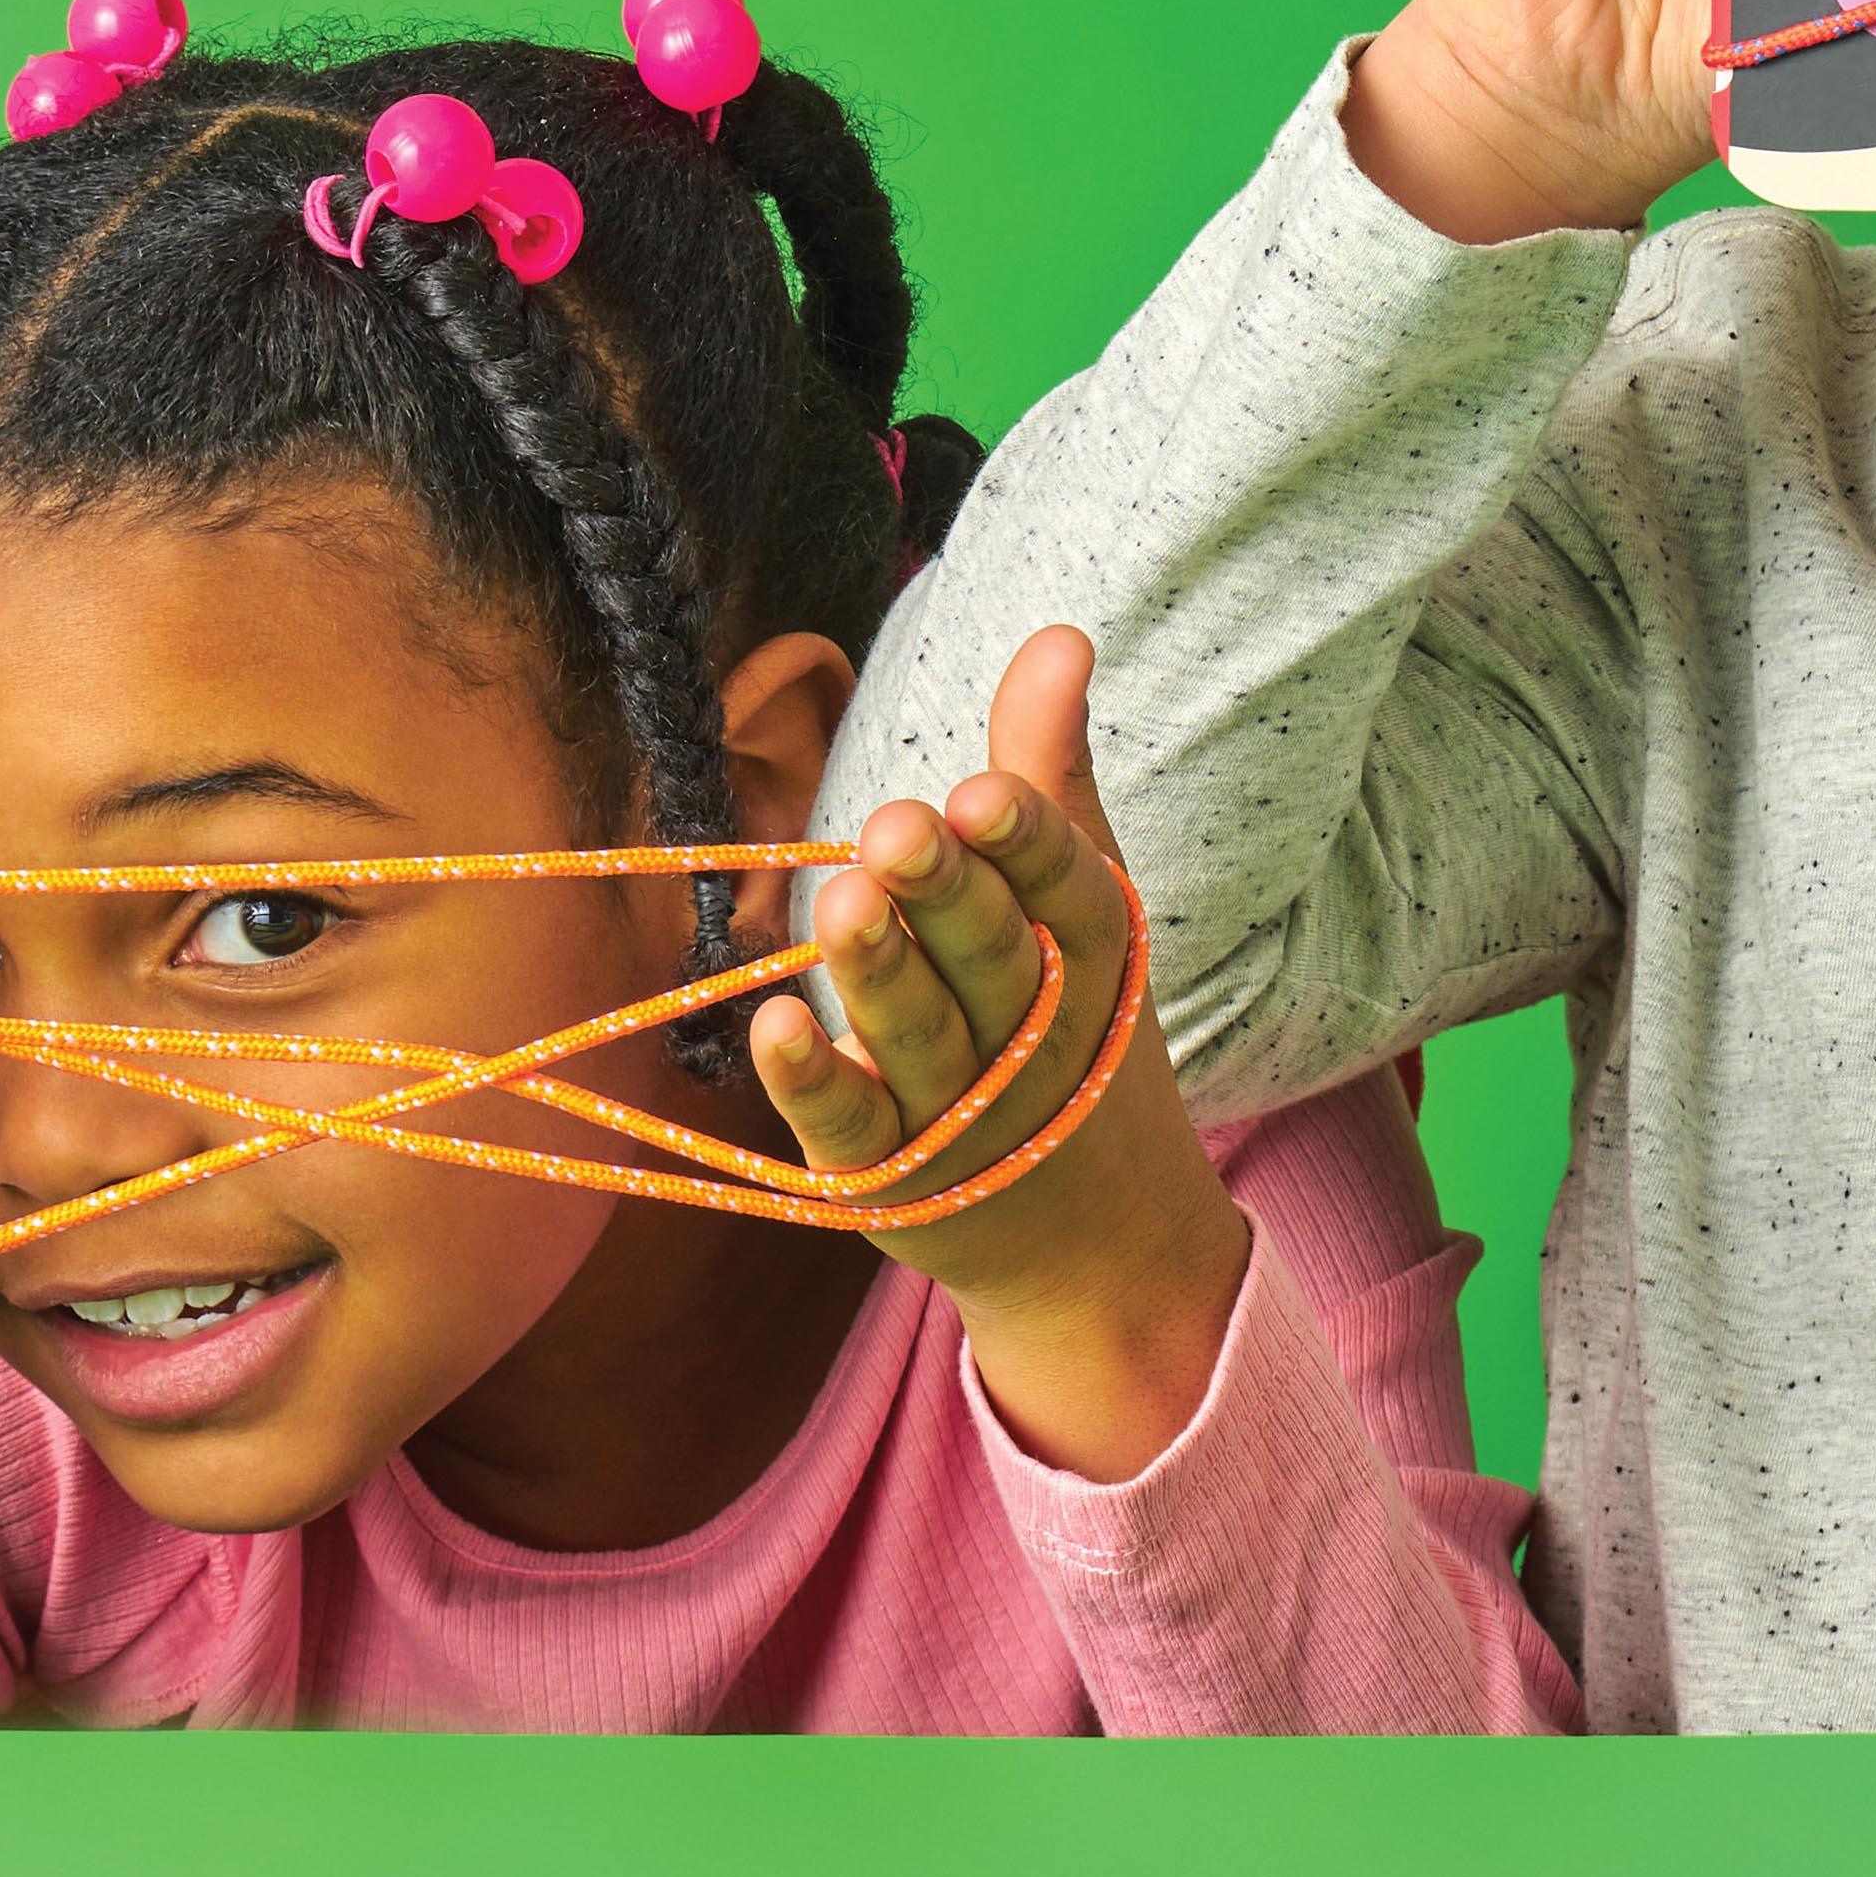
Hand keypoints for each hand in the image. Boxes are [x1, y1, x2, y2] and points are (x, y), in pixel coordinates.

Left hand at [752, 629, 1248, 1479]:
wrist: (1099, 1243)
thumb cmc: (1072, 1036)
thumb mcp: (1081, 907)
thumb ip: (1053, 773)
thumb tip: (1058, 633)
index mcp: (1093, 960)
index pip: (1069, 895)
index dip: (1028, 843)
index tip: (980, 789)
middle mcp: (1035, 1039)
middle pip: (993, 964)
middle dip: (947, 898)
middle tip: (900, 828)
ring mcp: (963, 1118)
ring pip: (920, 1042)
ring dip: (879, 977)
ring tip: (839, 905)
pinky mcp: (889, 1183)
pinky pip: (851, 1133)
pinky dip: (814, 1084)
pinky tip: (776, 1025)